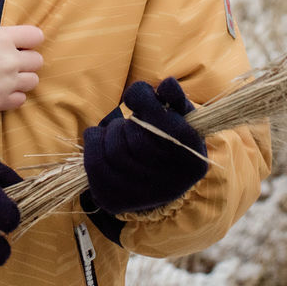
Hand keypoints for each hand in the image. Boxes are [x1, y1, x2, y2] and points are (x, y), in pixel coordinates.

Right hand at [0, 12, 42, 110]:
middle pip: (37, 61)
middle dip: (26, 60)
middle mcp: (10, 60)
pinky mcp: (0, 102)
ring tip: (8, 78)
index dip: (29, 39)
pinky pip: (21, 100)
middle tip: (12, 61)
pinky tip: (2, 91)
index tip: (20, 43)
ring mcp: (7, 83)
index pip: (36, 36)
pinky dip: (14, 96)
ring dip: (22, 79)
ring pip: (32, 81)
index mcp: (3, 37)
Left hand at [82, 78, 207, 214]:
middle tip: (131, 123)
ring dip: (111, 132)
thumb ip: (174, 98)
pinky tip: (102, 140)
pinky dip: (94, 142)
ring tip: (120, 133)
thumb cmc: (169, 140)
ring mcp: (142, 196)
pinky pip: (93, 163)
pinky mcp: (115, 201)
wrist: (155, 181)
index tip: (137, 96)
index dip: (143, 100)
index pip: (162, 122)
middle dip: (128, 122)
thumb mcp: (179, 117)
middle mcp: (171, 184)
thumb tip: (167, 84)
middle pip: (136, 138)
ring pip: (114, 150)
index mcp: (192, 159)